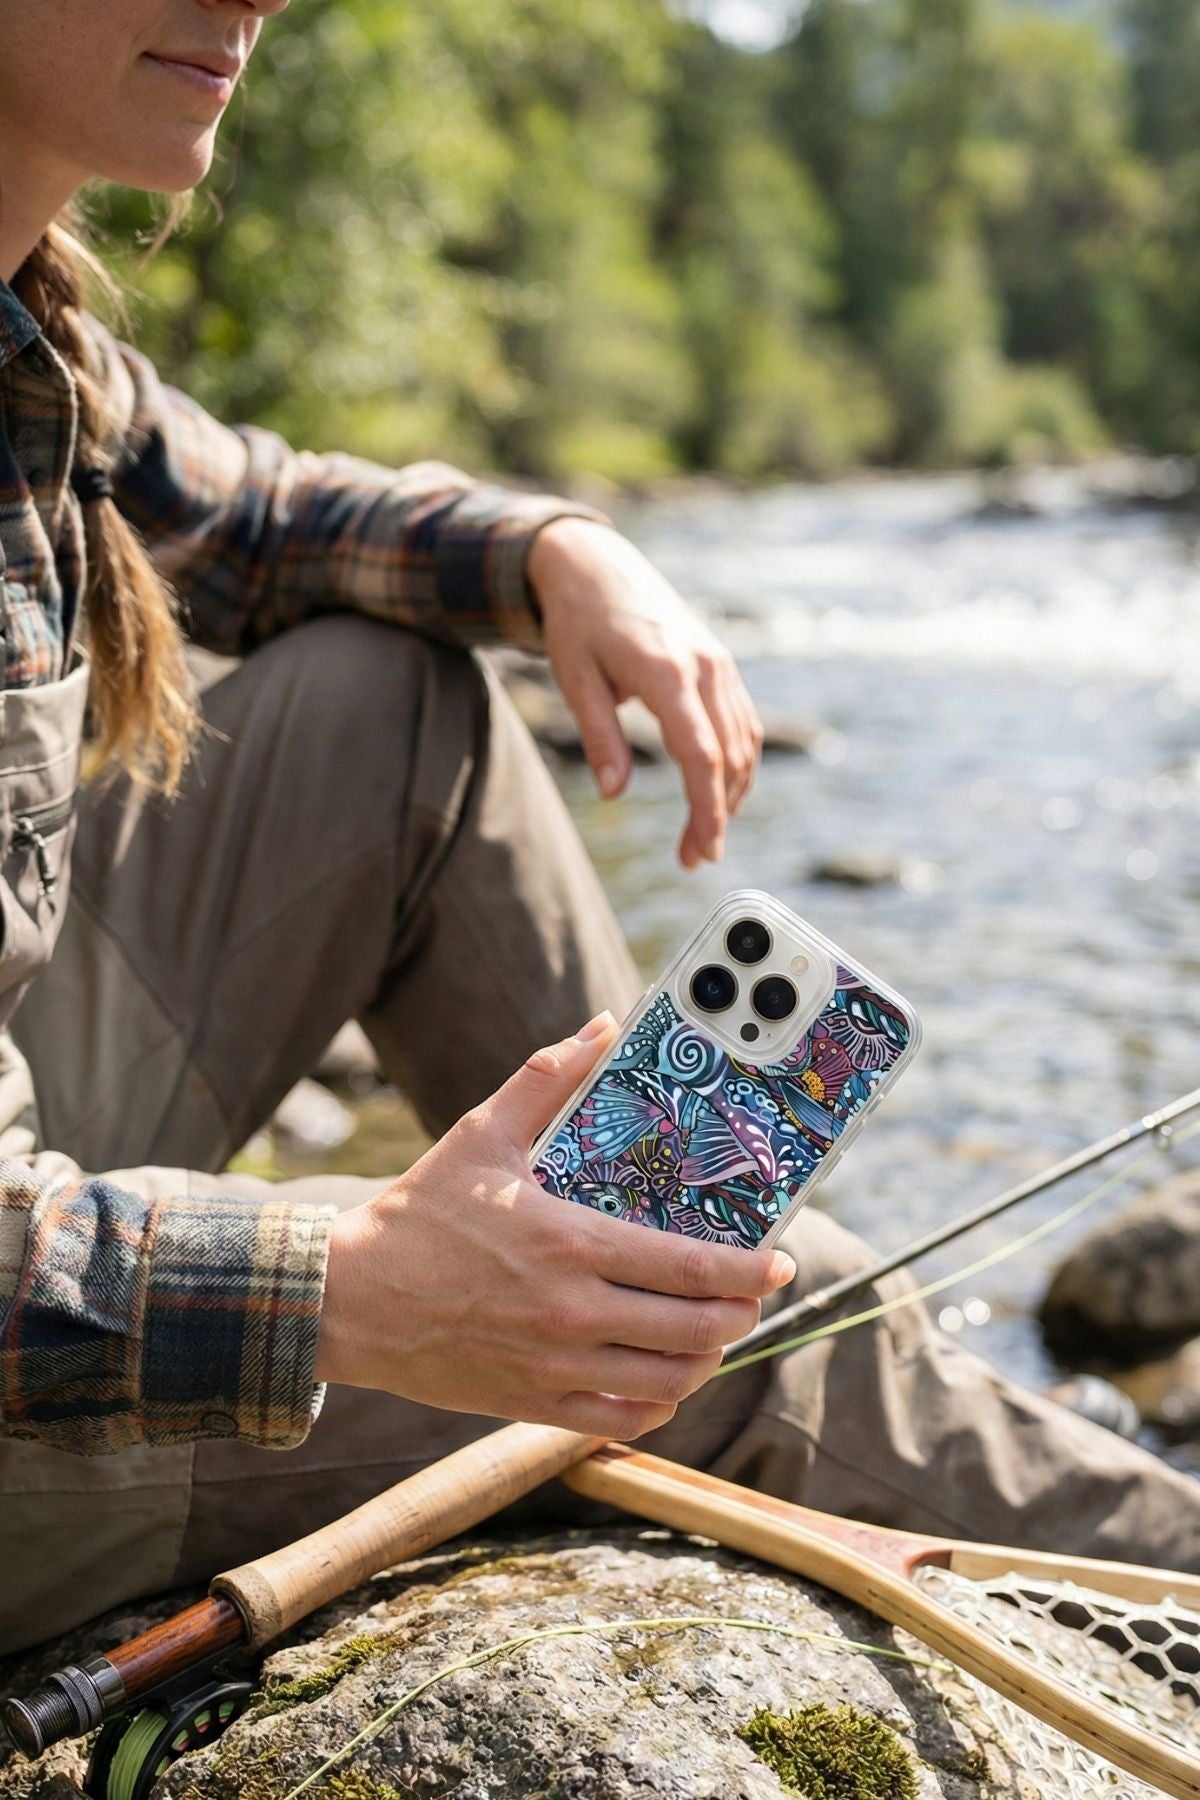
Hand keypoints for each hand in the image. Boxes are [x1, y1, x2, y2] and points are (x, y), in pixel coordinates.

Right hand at [315, 1013, 794, 1439]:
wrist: (350, 1300)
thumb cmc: (419, 1214)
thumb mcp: (481, 1135)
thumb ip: (546, 1078)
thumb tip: (601, 1025)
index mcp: (570, 1244)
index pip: (690, 1268)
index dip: (752, 1271)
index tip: (781, 1262)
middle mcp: (572, 1313)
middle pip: (696, 1328)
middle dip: (742, 1312)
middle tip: (754, 1293)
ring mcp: (555, 1366)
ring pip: (670, 1379)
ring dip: (708, 1356)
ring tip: (715, 1329)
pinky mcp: (532, 1402)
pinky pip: (623, 1419)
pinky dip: (661, 1400)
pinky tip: (667, 1375)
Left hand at [528, 517, 763, 869]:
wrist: (597, 565)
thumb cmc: (578, 622)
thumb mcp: (575, 679)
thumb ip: (599, 737)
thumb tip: (614, 794)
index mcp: (666, 671)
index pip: (700, 754)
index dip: (706, 810)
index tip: (704, 852)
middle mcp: (704, 667)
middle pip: (728, 756)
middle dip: (718, 815)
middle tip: (696, 859)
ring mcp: (719, 664)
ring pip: (745, 743)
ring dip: (732, 794)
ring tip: (705, 836)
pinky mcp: (720, 665)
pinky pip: (742, 723)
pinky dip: (737, 763)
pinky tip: (719, 792)